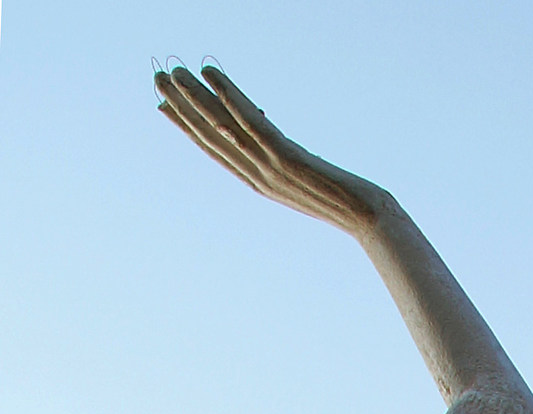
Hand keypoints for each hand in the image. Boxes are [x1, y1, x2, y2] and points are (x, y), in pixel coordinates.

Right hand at [155, 63, 385, 236]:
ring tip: (174, 71)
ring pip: (223, 127)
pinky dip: (229, 96)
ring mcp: (271, 167)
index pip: (216, 151)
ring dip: (195, 98)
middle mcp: (260, 177)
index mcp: (262, 183)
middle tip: (156, 77)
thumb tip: (282, 150)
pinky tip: (211, 73)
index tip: (163, 106)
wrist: (373, 219)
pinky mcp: (287, 156)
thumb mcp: (312, 182)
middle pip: (211, 137)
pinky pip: (251, 121)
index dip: (187, 128)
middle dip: (181, 107)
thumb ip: (291, 165)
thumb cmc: (351, 204)